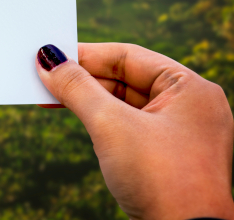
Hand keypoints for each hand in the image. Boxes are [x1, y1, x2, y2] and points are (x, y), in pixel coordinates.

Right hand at [36, 43, 233, 219]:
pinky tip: (76, 118)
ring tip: (50, 97)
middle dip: (82, 80)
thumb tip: (47, 60)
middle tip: (43, 78)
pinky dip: (101, 121)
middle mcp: (190, 105)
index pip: (128, 56)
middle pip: (124, 78)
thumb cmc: (160, 178)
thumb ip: (76, 87)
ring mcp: (180, 132)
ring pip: (124, 103)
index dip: (85, 55)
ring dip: (88, 100)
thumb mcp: (110, 125)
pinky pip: (128, 126)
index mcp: (190, 87)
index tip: (49, 56)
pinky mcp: (168, 156)